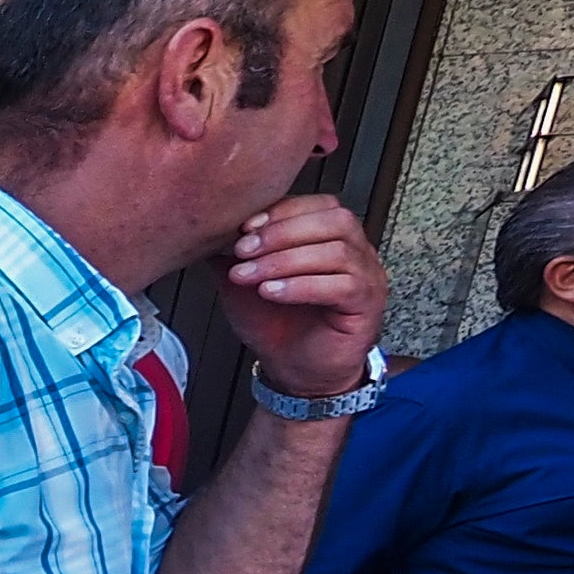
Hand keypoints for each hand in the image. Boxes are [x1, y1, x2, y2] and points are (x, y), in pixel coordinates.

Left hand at [218, 192, 388, 400]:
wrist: (292, 369)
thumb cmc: (275, 322)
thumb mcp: (243, 280)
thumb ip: (231, 252)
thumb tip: (205, 227)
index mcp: (332, 236)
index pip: (319, 204)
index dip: (282, 211)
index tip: (243, 228)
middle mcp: (357, 251)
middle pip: (334, 220)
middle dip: (282, 232)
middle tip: (243, 251)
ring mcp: (367, 277)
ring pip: (337, 252)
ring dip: (285, 260)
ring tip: (249, 275)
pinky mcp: (366, 305)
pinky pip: (342, 286)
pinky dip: (301, 286)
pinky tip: (270, 293)